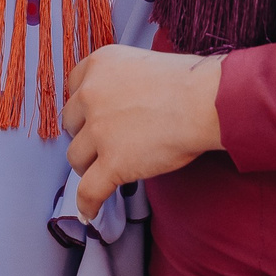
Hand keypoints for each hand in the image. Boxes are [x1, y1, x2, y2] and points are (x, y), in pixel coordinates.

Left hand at [61, 44, 221, 219]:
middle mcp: (91, 95)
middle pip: (71, 123)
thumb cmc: (188, 82)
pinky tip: (89, 212)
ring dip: (88, 166)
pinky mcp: (112, 162)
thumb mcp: (141, 63)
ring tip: (103, 173)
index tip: (92, 117)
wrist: (204, 101)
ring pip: (76, 157)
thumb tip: (122, 102)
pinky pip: (89, 191)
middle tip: (105, 142)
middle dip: (85, 134)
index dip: (84, 107)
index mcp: (99, 65)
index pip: (74, 89)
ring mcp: (99, 130)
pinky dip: (87, 204)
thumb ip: (121, 80)